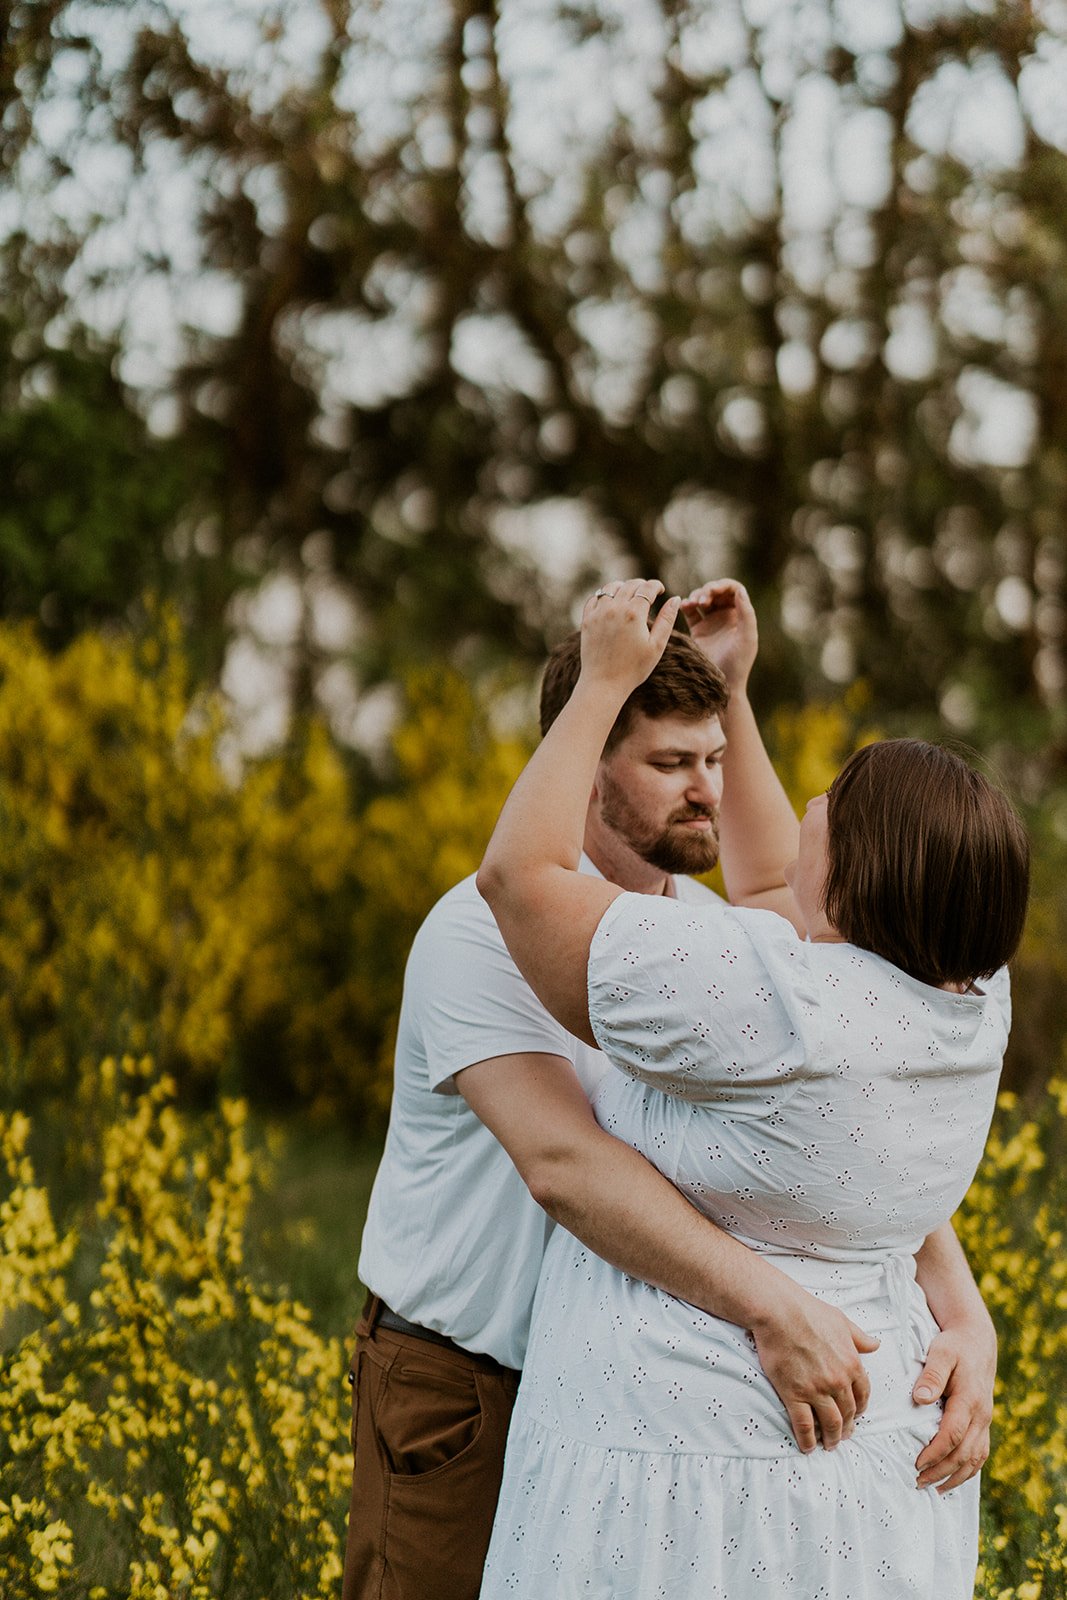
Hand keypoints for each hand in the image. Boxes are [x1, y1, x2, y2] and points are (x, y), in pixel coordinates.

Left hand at [579, 580, 680, 697]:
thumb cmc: (634, 668)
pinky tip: (611, 603)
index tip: (661, 590)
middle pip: (629, 585)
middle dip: (641, 585)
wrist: (604, 683)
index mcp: (634, 613)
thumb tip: (675, 599)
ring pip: (610, 587)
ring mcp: (598, 613)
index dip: (656, 585)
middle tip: (648, 592)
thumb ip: (666, 620)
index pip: (647, 588)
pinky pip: (594, 599)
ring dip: (622, 586)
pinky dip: (604, 595)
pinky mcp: (587, 620)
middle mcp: (614, 608)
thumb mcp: (656, 646)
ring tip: (630, 594)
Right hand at [680, 579, 757, 691]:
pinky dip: (686, 605)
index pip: (732, 590)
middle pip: (716, 592)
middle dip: (708, 590)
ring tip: (692, 604)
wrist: (722, 685)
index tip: (713, 590)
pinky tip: (684, 606)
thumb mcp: (747, 637)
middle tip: (702, 600)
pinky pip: (690, 612)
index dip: (722, 585)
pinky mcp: (698, 631)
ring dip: (696, 596)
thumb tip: (739, 591)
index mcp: (740, 615)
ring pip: (702, 599)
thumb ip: (746, 613)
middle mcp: (726, 616)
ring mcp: (712, 622)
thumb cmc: (739, 663)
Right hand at [750, 1284, 879, 1452]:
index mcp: (852, 1363)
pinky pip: (804, 1424)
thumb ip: (859, 1338)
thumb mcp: (841, 1321)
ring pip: (830, 1423)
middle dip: (847, 1427)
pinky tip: (808, 1447)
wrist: (779, 1311)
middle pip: (848, 1413)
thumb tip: (875, 1344)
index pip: (862, 1395)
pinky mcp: (794, 1394)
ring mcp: (816, 1390)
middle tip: (843, 1435)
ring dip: (832, 1438)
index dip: (859, 1409)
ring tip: (829, 1445)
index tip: (855, 1415)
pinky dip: (807, 1439)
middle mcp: (838, 1381)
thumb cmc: (809, 1311)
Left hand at [913, 1320, 995, 1492]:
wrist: (976, 1340)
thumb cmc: (954, 1346)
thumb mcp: (941, 1353)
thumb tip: (920, 1399)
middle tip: (917, 1481)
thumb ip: (931, 1376)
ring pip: (975, 1459)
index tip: (916, 1463)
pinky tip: (951, 1479)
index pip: (953, 1435)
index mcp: (969, 1400)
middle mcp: (981, 1415)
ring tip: (932, 1488)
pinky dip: (967, 1471)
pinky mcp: (983, 1424)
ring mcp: (985, 1421)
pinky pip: (980, 1454)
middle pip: (964, 1454)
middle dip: (941, 1471)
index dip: (935, 1452)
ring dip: (955, 1477)